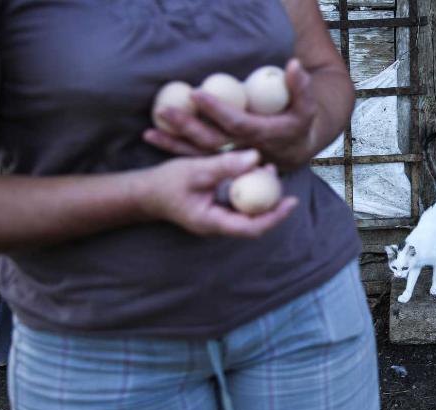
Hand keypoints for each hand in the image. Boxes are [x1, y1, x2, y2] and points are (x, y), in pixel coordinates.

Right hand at [135, 150, 297, 237]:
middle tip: (281, 180)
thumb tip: (255, 157)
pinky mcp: (217, 210)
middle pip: (254, 222)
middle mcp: (218, 226)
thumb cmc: (165, 183)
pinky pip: (239, 204)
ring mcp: (217, 220)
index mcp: (213, 223)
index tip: (291, 201)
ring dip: (261, 194)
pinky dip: (249, 190)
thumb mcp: (195, 170)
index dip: (275, 216)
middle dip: (271, 203)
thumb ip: (225, 166)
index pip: (252, 227)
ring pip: (248, 213)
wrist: (144, 192)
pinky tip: (253, 171)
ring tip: (268, 170)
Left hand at [142, 59, 318, 169]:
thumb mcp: (306, 107)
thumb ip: (300, 86)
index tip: (197, 94)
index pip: (236, 123)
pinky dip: (175, 149)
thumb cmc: (299, 124)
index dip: (216, 110)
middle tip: (164, 110)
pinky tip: (154, 139)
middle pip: (211, 141)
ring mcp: (231, 157)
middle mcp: (243, 150)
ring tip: (149, 133)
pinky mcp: (222, 160)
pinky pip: (196, 156)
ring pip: (200, 153)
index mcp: (262, 136)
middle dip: (187, 127)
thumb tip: (292, 64)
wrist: (295, 150)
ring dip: (174, 143)